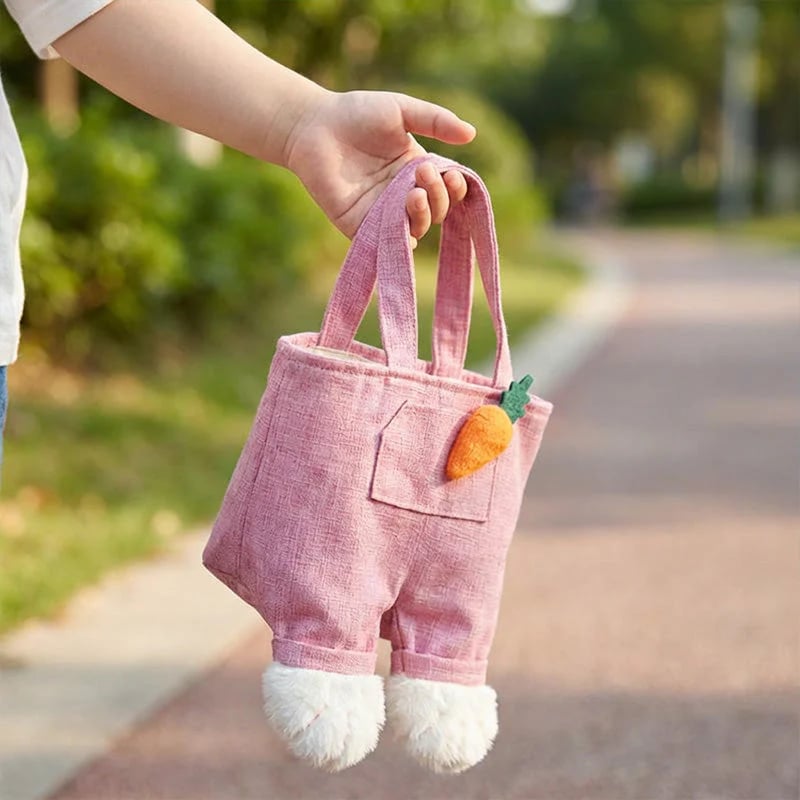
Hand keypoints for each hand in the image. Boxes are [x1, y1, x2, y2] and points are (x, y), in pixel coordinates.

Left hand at [283, 90, 474, 244]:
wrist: (315, 126)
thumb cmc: (356, 114)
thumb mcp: (402, 110)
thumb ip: (435, 120)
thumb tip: (471, 134)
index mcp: (418, 171)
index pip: (448, 189)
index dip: (456, 188)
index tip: (453, 174)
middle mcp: (404, 195)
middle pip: (437, 211)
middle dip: (439, 196)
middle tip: (422, 171)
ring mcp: (384, 213)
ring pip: (418, 228)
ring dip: (423, 214)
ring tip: (414, 193)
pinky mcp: (362, 227)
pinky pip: (388, 242)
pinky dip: (401, 239)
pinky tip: (406, 225)